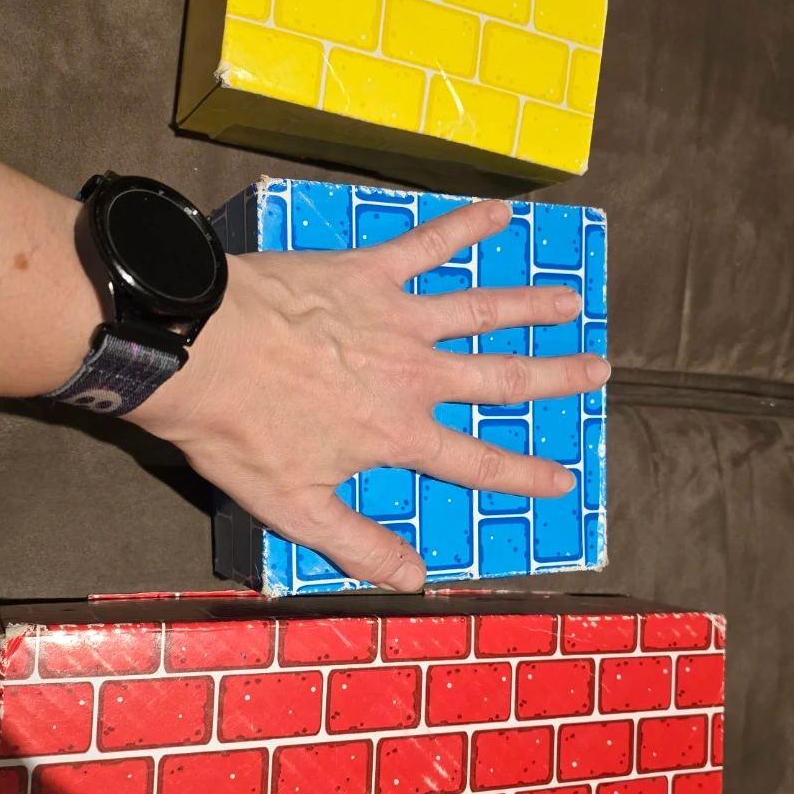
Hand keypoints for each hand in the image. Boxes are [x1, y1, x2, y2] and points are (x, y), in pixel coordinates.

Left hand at [131, 199, 608, 591]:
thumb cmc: (237, 431)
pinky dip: (464, 227)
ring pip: (481, 309)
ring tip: (571, 300)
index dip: (523, 474)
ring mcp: (395, 316)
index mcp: (398, 432)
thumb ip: (359, 544)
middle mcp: (413, 373)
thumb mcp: (294, 508)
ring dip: (530, 305)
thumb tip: (415, 580)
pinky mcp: (367, 271)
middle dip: (555, 377)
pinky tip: (498, 213)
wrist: (194, 350)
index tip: (564, 478)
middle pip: (501, 377)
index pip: (476, 461)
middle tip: (600, 369)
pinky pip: (426, 243)